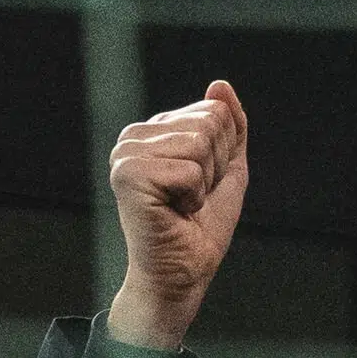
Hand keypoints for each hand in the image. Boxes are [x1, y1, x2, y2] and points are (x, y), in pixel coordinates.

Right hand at [104, 80, 249, 351]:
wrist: (183, 273)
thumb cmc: (200, 228)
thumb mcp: (227, 169)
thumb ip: (230, 126)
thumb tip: (219, 84)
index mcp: (153, 130)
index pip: (214, 111)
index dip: (223, 154)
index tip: (200, 184)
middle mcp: (133, 136)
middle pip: (209, 123)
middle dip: (215, 167)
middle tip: (192, 198)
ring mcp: (126, 153)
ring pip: (200, 143)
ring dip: (203, 184)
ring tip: (182, 205)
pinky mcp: (128, 174)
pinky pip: (189, 169)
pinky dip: (193, 197)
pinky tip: (173, 212)